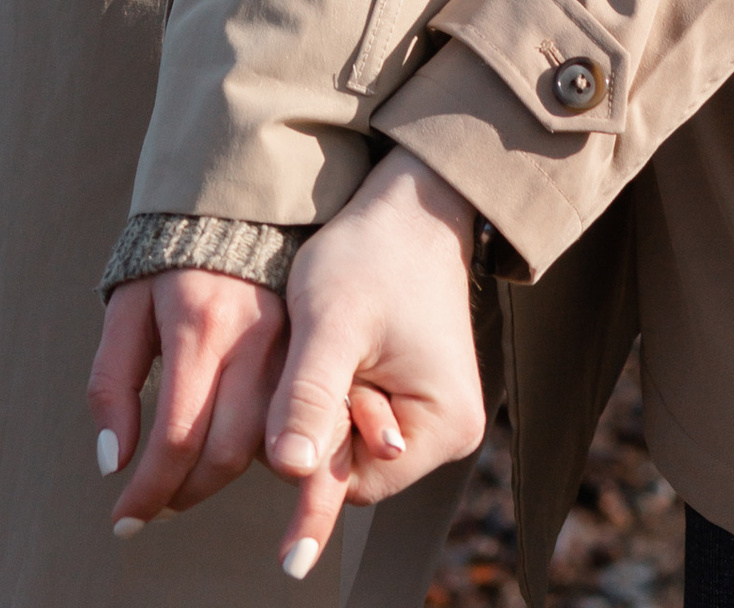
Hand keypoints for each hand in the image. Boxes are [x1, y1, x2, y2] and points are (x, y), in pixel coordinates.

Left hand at [88, 268, 286, 529]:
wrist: (237, 206)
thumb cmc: (168, 261)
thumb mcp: (126, 307)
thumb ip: (110, 383)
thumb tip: (113, 463)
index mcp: (199, 325)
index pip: (175, 437)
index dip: (148, 493)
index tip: (123, 521)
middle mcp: (252, 338)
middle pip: (226, 453)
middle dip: (186, 494)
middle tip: (157, 505)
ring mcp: (291, 344)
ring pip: (266, 445)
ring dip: (221, 479)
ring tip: (185, 482)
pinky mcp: (311, 348)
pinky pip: (294, 421)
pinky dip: (261, 451)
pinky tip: (230, 449)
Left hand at [265, 158, 486, 582]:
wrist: (411, 202)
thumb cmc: (373, 253)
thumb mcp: (331, 321)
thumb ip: (309, 397)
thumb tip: (289, 471)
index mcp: (439, 426)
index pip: (351, 482)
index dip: (309, 458)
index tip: (287, 532)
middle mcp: (446, 431)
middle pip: (350, 466)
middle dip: (318, 424)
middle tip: (312, 358)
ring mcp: (432, 414)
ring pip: (348, 441)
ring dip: (324, 404)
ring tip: (325, 344)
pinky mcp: (415, 393)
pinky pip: (358, 416)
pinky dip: (335, 391)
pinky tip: (332, 350)